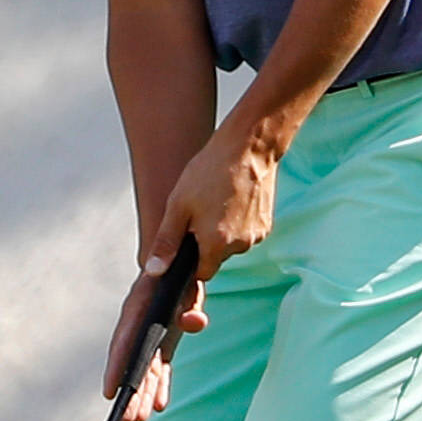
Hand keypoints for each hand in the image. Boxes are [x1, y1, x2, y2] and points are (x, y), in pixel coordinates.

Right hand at [104, 268, 206, 420]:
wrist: (180, 260)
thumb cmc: (182, 270)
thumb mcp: (190, 283)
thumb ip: (192, 304)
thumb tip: (193, 323)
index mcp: (139, 306)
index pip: (125, 341)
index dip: (117, 367)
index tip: (111, 392)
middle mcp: (139, 322)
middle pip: (132, 362)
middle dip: (130, 392)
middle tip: (128, 420)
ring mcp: (149, 333)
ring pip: (143, 369)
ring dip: (141, 394)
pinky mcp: (162, 340)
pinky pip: (158, 367)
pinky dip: (159, 386)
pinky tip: (159, 406)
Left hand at [141, 131, 279, 290]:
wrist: (249, 147)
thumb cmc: (212, 170)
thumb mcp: (178, 205)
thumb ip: (167, 241)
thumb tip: (154, 270)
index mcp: (216, 244)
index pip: (202, 273)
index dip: (192, 259)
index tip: (189, 238)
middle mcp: (240, 245)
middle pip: (217, 257)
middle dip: (207, 241)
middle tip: (201, 210)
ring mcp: (257, 235)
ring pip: (233, 244)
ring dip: (224, 230)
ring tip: (218, 199)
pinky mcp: (266, 224)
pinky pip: (246, 232)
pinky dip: (239, 221)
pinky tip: (233, 198)